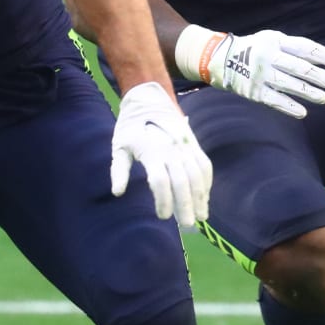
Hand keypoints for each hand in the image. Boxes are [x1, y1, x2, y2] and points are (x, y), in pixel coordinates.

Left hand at [110, 82, 212, 225]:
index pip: (160, 181)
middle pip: (182, 181)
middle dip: (186, 205)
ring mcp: (185, 145)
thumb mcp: (119, 145)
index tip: (163, 216)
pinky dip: (207, 182)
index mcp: (151, 150)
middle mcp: (171, 148)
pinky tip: (205, 196)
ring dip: (201, 197)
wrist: (149, 99)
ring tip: (201, 216)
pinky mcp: (194, 143)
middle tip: (187, 225)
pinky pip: (205, 165)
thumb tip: (117, 192)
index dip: (163, 201)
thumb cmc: (130, 126)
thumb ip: (118, 170)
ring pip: (197, 175)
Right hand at [175, 25, 324, 117]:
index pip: (304, 48)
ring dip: (309, 93)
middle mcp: (268, 56)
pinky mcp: (254, 91)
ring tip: (323, 98)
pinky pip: (275, 101)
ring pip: (290, 85)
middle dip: (318, 76)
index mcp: (275, 41)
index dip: (323, 55)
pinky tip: (303, 112)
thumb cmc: (256, 49)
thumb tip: (324, 60)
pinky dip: (290, 107)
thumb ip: (294, 48)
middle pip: (299, 67)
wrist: (221, 60)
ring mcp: (260, 74)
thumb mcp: (272, 40)